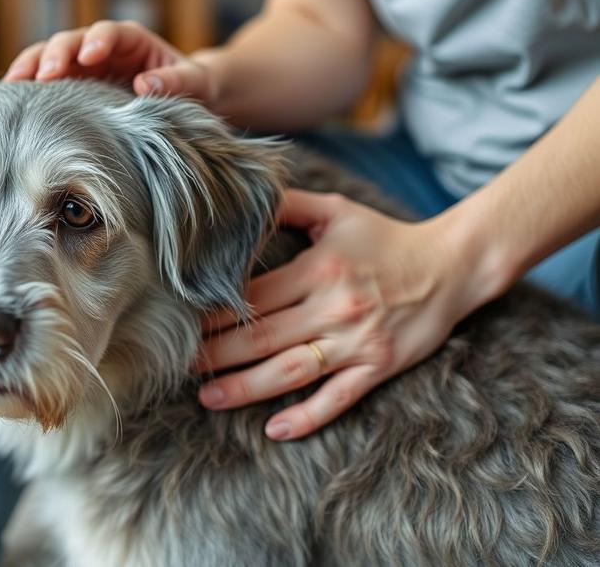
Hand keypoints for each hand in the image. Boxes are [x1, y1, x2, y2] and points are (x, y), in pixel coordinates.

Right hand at [3, 20, 217, 103]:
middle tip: (44, 76)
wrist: (187, 97)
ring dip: (31, 68)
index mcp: (132, 40)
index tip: (89, 56)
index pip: (110, 32)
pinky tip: (9, 99)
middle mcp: (102, 47)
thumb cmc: (195, 87)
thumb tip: (146, 85)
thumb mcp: (196, 83)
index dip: (97, 40)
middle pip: (72, 40)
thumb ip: (175, 82)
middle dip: (56, 54)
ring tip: (13, 86)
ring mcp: (83, 66)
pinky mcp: (72, 85)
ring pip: (50, 57)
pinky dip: (27, 86)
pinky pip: (45, 81)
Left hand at [197, 189, 492, 439]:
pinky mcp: (379, 367)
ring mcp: (358, 341)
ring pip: (292, 371)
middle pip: (263, 337)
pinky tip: (275, 430)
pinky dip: (308, 417)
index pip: (254, 297)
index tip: (182, 324)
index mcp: (318, 269)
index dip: (215, 314)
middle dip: (216, 354)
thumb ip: (287, 206)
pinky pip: (339, 398)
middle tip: (180, 365)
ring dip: (246, 388)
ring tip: (208, 398)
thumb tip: (243, 201)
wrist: (452, 265)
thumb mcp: (335, 212)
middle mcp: (335, 307)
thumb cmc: (385, 237)